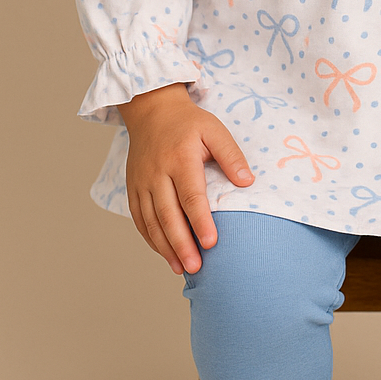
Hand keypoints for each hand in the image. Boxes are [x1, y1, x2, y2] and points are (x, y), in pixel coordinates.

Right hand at [118, 83, 254, 275]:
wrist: (151, 111)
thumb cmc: (188, 123)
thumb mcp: (214, 130)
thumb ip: (231, 155)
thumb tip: (247, 181)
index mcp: (179, 158)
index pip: (190, 195)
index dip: (200, 221)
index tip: (211, 243)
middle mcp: (157, 173)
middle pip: (168, 214)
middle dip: (181, 244)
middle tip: (196, 267)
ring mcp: (141, 182)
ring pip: (151, 221)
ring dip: (165, 247)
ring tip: (181, 268)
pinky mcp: (133, 188)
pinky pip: (139, 218)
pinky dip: (151, 239)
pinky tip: (164, 253)